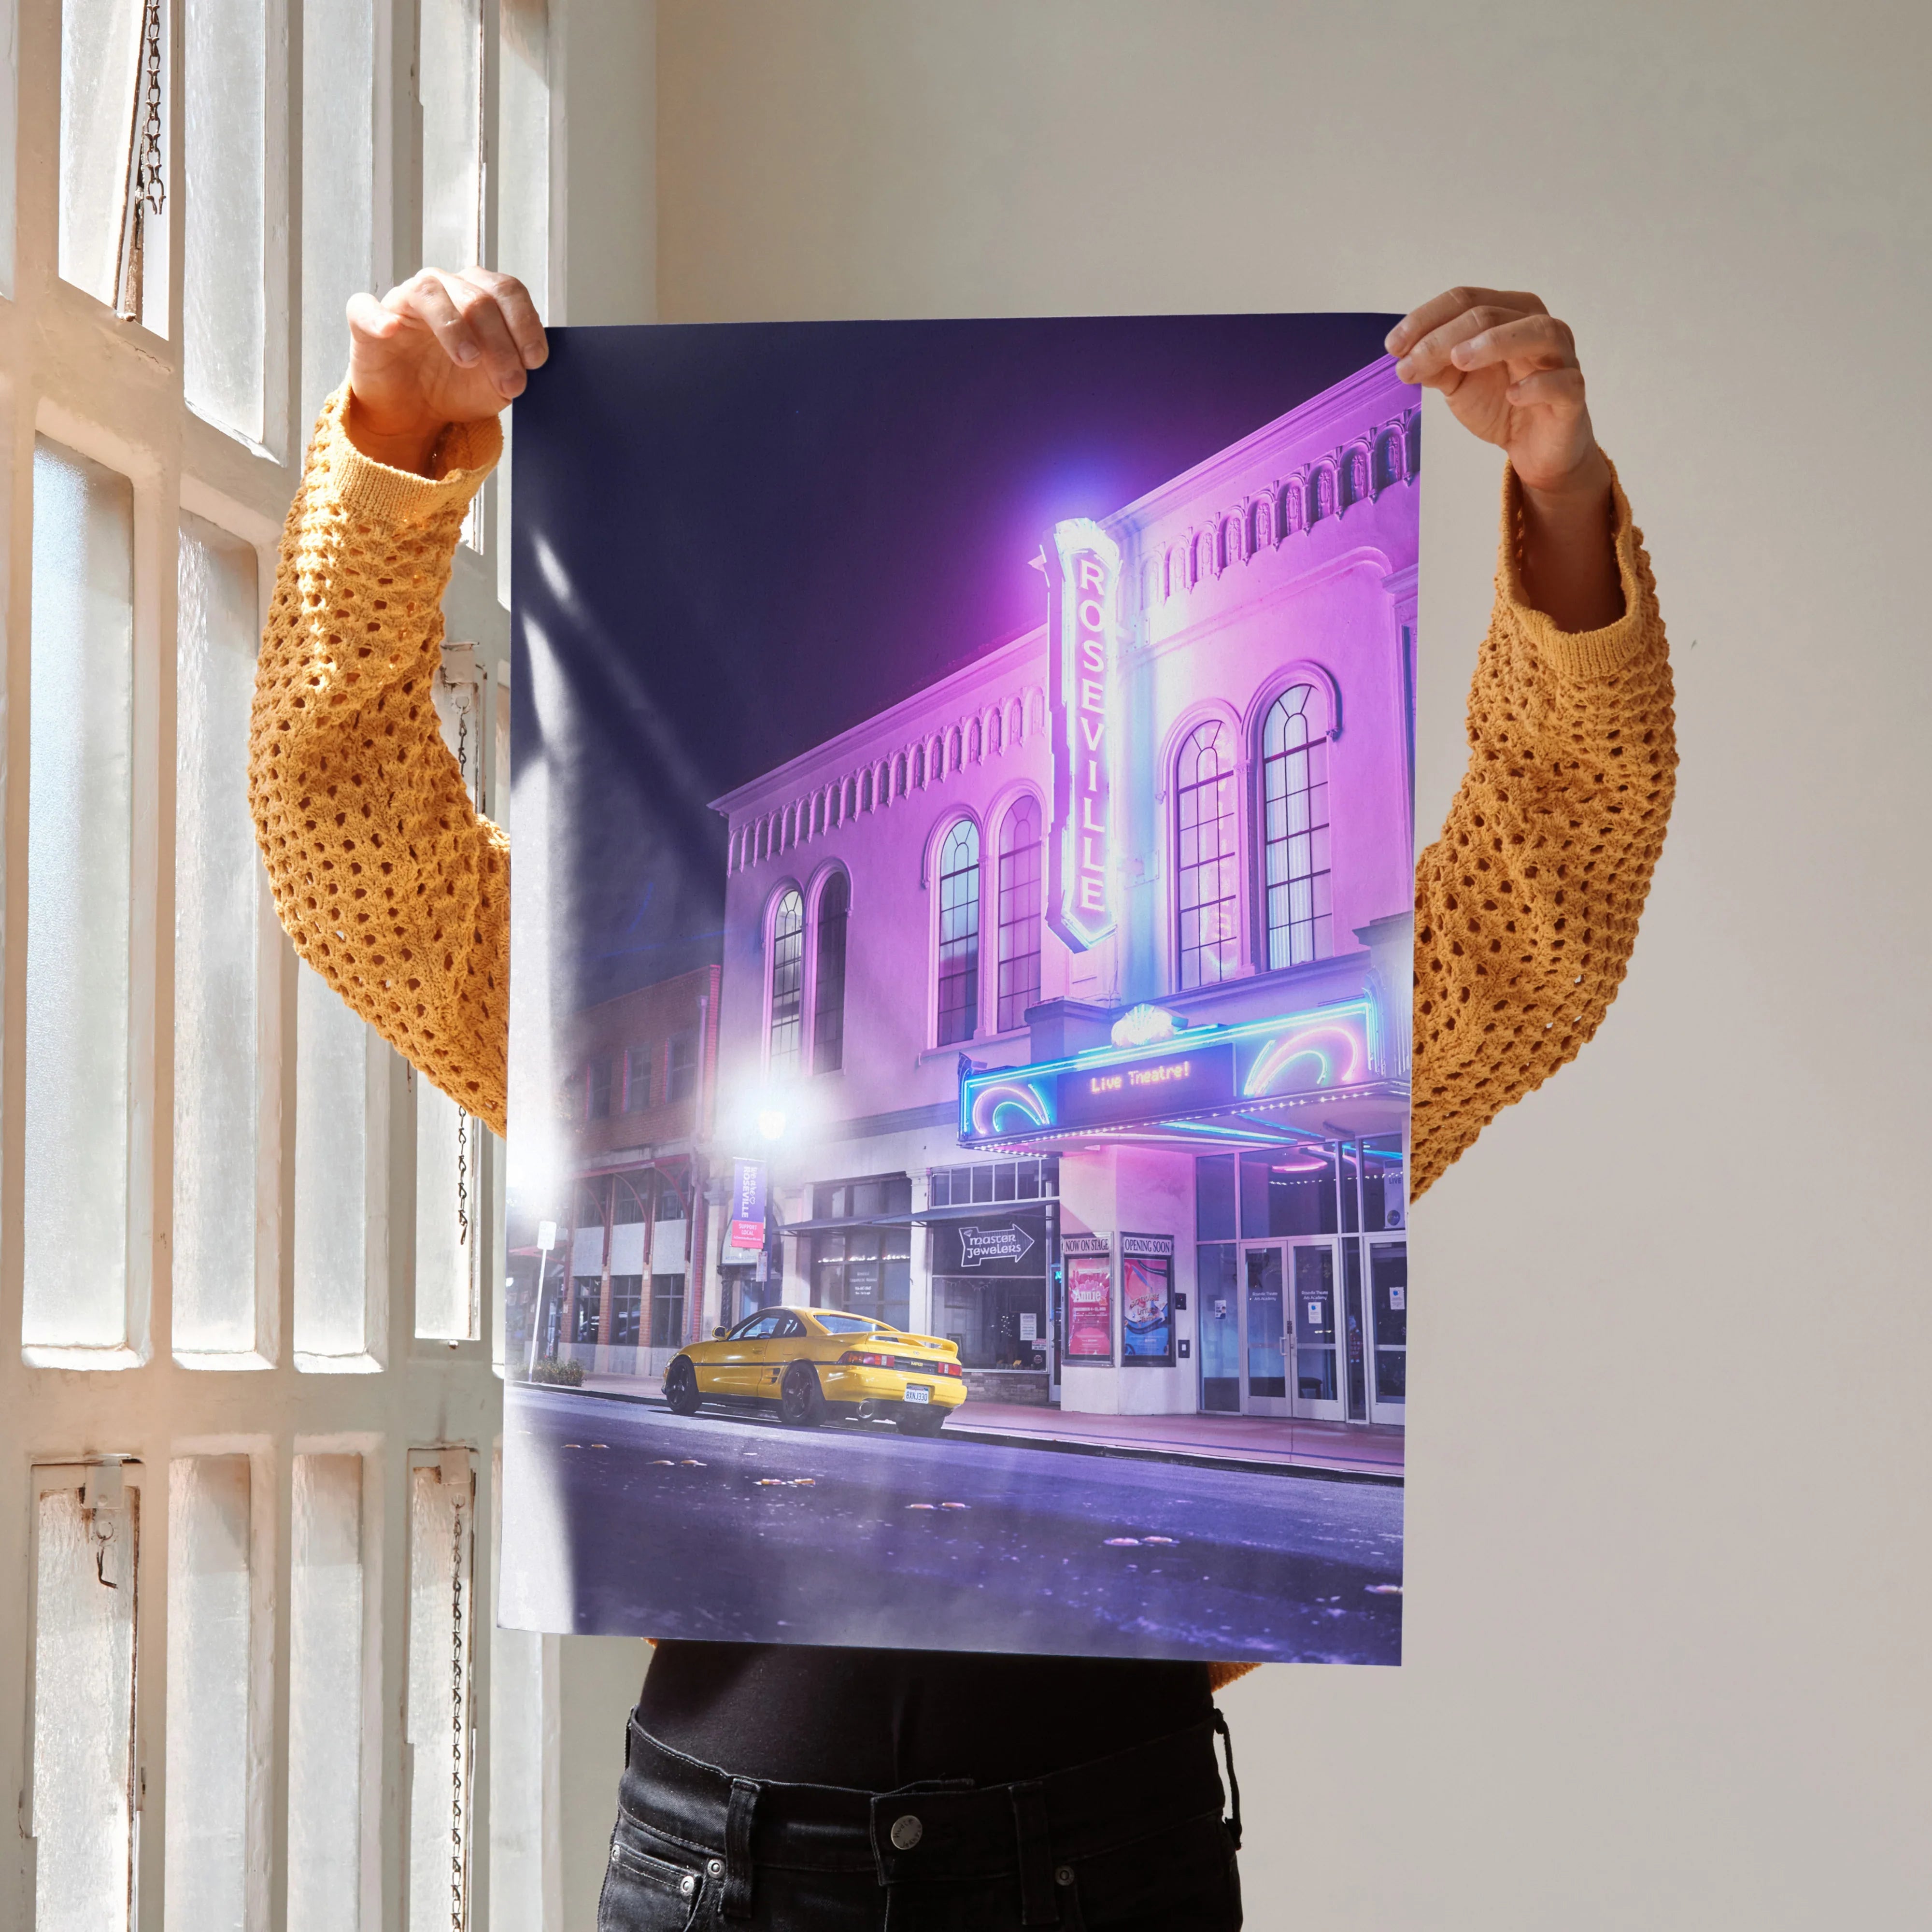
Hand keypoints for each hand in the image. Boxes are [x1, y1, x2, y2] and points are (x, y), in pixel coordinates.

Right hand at [344, 268, 546, 474]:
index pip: (507, 291)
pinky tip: (391, 330)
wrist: (414, 413)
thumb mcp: (496, 384)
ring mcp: (404, 301)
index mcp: (478, 295)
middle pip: (477, 297)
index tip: (535, 361)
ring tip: (469, 360)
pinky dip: (378, 317)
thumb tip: (529, 362)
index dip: (525, 323)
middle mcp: (443, 288)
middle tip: (510, 382)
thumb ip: (514, 368)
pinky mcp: (366, 321)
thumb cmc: (456, 388)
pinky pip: (365, 307)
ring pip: (430, 293)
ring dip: (454, 327)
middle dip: (500, 343)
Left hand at [1389, 288, 1621, 629]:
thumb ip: (1435, 365)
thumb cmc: (1500, 403)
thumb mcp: (1458, 382)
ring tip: (1459, 360)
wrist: (1534, 448)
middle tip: (1411, 363)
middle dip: (1444, 337)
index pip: (1466, 300)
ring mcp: (1561, 358)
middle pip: (1491, 314)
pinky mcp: (1573, 394)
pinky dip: (1538, 384)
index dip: (1426, 319)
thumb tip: (1404, 355)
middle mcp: (1537, 326)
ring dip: (1495, 342)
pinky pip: (1563, 381)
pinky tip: (1512, 394)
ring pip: (1537, 332)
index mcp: (1508, 314)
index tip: (1393, 346)